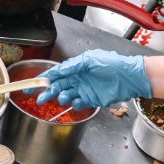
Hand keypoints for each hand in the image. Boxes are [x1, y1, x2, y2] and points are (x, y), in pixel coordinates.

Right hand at [36, 49, 151, 108]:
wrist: (130, 77)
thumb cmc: (114, 64)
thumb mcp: (91, 60)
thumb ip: (73, 66)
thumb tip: (59, 70)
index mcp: (76, 67)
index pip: (56, 73)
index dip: (44, 78)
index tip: (33, 84)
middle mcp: (78, 79)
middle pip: (57, 86)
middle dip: (47, 92)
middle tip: (39, 98)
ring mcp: (84, 89)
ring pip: (66, 96)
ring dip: (61, 98)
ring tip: (62, 98)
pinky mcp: (91, 99)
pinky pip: (78, 104)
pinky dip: (75, 104)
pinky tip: (76, 102)